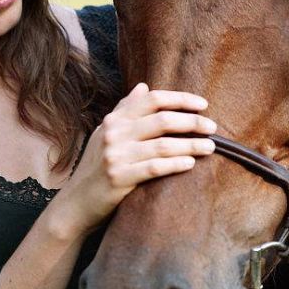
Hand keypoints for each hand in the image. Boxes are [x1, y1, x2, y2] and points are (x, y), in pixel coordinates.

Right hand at [52, 82, 215, 235]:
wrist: (76, 202)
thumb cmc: (96, 166)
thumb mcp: (106, 133)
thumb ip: (125, 110)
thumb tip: (143, 86)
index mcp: (114, 119)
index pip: (152, 99)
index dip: (180, 99)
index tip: (203, 104)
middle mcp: (113, 133)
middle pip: (162, 120)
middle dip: (192, 122)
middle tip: (212, 127)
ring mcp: (115, 155)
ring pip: (163, 145)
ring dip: (191, 145)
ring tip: (210, 147)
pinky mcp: (119, 178)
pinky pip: (154, 167)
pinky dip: (175, 164)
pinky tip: (191, 163)